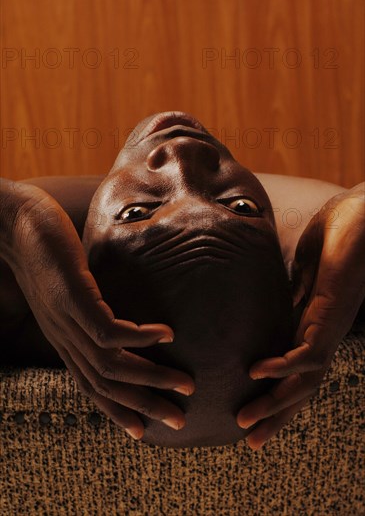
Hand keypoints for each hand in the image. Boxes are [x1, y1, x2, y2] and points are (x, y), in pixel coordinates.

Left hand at [6, 182, 194, 439]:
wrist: (14, 224)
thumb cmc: (47, 255)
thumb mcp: (68, 291)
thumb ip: (89, 308)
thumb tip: (118, 316)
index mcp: (64, 340)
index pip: (91, 388)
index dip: (117, 412)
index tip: (145, 431)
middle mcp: (64, 338)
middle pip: (105, 386)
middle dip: (145, 406)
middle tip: (179, 421)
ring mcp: (66, 319)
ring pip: (110, 364)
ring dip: (151, 377)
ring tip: (184, 382)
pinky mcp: (72, 296)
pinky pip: (107, 329)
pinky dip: (140, 336)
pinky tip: (165, 334)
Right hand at [236, 184, 364, 449]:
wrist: (362, 214)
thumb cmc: (335, 234)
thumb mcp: (301, 268)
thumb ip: (289, 289)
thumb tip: (271, 298)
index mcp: (313, 324)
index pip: (295, 369)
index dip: (277, 394)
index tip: (253, 412)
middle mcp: (322, 333)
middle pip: (301, 386)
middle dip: (277, 415)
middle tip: (251, 442)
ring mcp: (329, 327)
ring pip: (306, 380)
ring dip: (276, 404)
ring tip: (247, 422)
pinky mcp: (332, 315)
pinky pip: (308, 352)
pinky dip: (283, 366)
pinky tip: (257, 372)